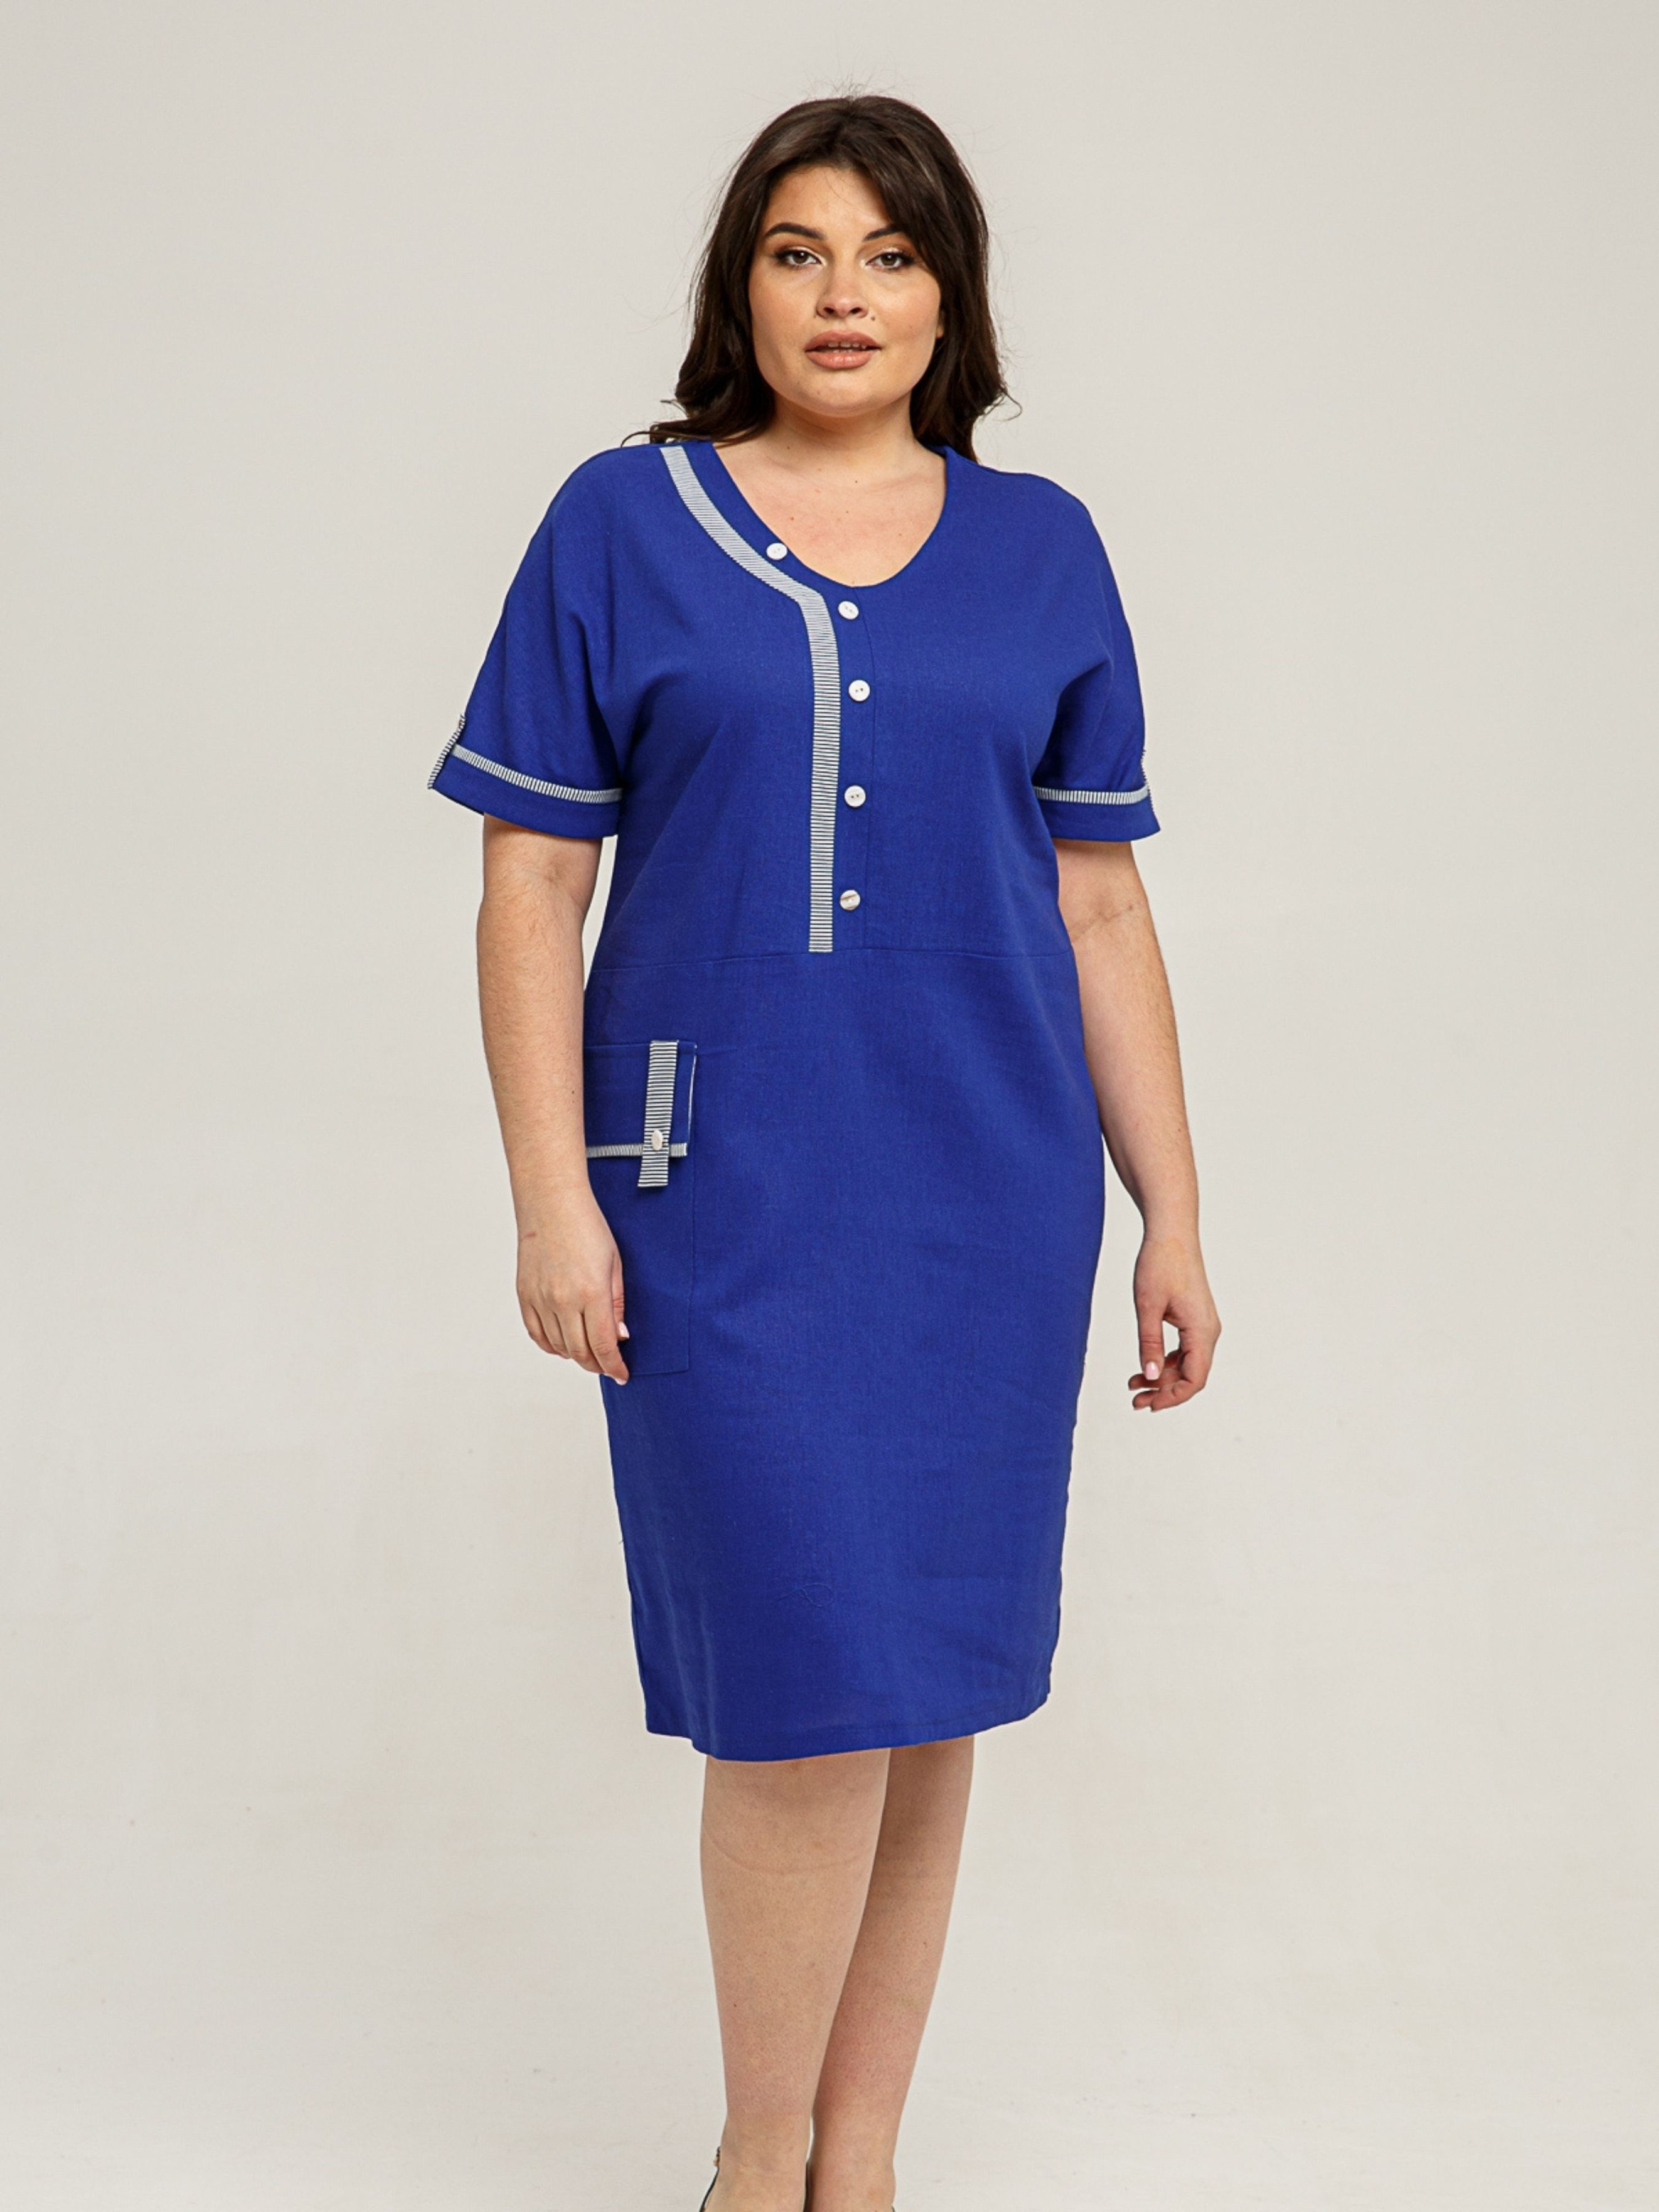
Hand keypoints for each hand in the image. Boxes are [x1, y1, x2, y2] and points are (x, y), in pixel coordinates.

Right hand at [515, 1194, 628, 1382]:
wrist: (551, 1203)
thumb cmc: (587, 1226)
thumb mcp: (614, 1264)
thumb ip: (617, 1303)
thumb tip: (619, 1336)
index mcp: (591, 1293)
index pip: (603, 1346)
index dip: (614, 1366)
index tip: (621, 1375)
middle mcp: (563, 1300)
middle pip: (580, 1352)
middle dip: (596, 1365)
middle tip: (607, 1366)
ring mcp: (541, 1299)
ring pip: (558, 1347)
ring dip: (575, 1356)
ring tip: (588, 1354)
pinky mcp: (525, 1295)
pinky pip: (536, 1333)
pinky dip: (551, 1345)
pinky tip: (563, 1345)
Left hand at [1129, 1231, 1218, 1411]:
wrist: (1172, 1234)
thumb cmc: (1160, 1264)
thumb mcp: (1147, 1306)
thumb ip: (1148, 1344)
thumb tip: (1148, 1377)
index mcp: (1202, 1330)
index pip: (1194, 1379)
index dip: (1172, 1397)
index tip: (1148, 1405)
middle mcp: (1208, 1330)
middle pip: (1192, 1375)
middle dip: (1164, 1391)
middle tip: (1135, 1401)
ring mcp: (1203, 1324)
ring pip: (1187, 1364)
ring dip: (1162, 1377)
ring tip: (1133, 1385)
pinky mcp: (1195, 1318)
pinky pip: (1185, 1350)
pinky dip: (1165, 1361)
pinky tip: (1144, 1366)